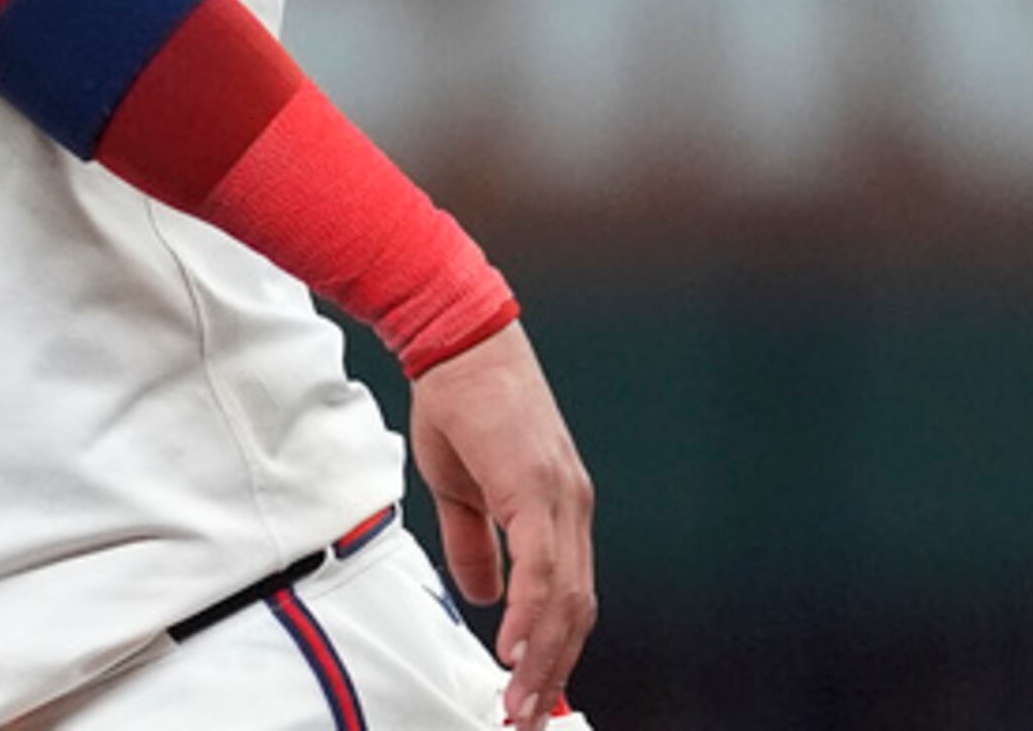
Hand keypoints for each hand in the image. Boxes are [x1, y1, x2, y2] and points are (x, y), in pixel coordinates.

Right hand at [406, 320, 596, 724]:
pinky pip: (542, 567)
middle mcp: (572, 507)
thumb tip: (483, 596)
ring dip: (543, 657)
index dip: (554, 647)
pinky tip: (513, 650)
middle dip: (552, 670)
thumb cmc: (460, 403)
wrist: (456, 340)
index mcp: (559, 508)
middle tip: (526, 717)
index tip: (530, 691)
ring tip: (518, 703)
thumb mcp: (461, 488)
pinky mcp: (535, 486)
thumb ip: (475, 544)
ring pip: (566, 597)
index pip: (570, 595)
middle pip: (577, 608)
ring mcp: (560, 497)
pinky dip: (532, 615)